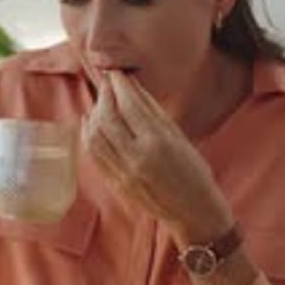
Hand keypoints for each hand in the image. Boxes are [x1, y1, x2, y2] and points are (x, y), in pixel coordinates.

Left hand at [83, 71, 232, 241]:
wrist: (193, 212)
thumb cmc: (194, 172)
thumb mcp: (179, 137)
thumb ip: (152, 111)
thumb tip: (131, 85)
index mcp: (158, 144)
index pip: (130, 106)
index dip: (119, 85)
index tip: (116, 72)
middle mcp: (137, 159)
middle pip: (107, 118)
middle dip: (105, 96)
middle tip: (107, 83)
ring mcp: (123, 174)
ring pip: (95, 136)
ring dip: (94, 113)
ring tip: (101, 102)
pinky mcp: (115, 184)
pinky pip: (94, 155)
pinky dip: (89, 135)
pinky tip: (93, 123)